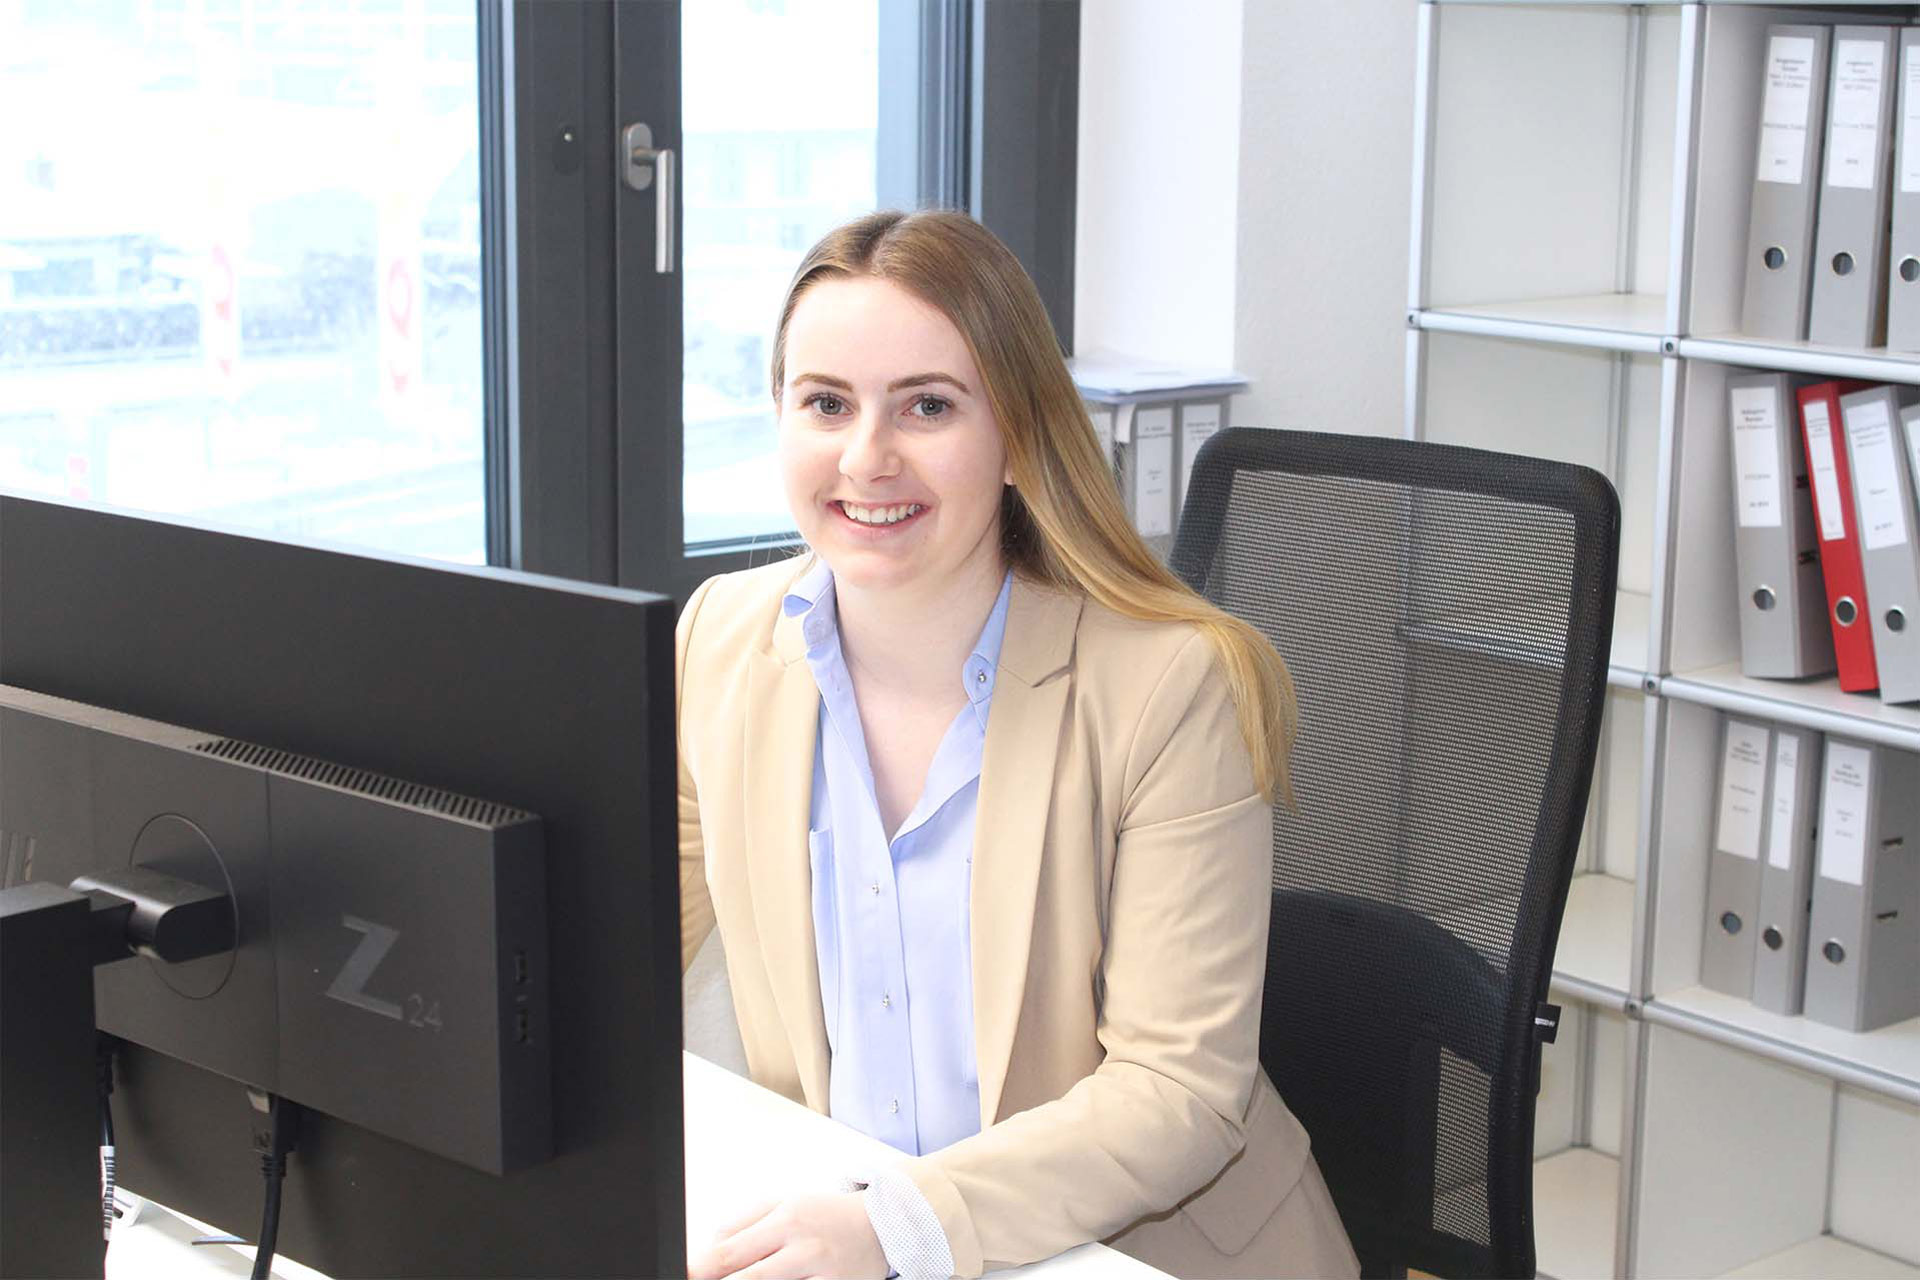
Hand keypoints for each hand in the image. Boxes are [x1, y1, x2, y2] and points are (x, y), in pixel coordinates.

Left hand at [688, 1192, 888, 1279]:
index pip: (731, 1251)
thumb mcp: (784, 1202)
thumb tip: (709, 1248)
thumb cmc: (824, 1215)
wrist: (882, 1226)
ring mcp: (823, 1276)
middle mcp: (805, 1249)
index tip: (684, 1274)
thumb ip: (743, 1222)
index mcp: (786, 1219)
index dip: (700, 1269)